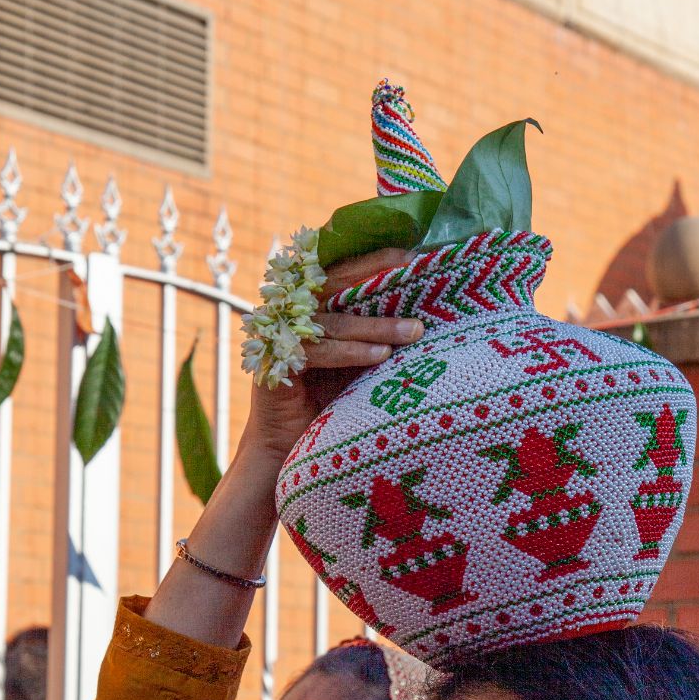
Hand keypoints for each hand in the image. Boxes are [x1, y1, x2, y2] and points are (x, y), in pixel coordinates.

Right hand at [241, 248, 422, 460]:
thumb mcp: (356, 360)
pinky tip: (381, 357)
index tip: (410, 252)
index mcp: (308, 305)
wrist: (287, 447)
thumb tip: (423, 315)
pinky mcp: (276, 366)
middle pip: (334, 285)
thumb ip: (374, 335)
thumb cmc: (326, 400)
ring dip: (376, 326)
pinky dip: (351, 353)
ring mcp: (279, 338)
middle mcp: (290, 315)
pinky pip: (318, 352)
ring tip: (413, 330)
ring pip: (333, 321)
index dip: (371, 259)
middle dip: (376, 276)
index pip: (340, 271)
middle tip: (414, 270)